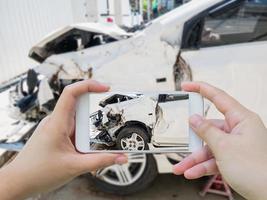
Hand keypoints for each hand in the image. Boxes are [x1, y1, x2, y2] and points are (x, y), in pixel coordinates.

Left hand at [0, 80, 126, 199]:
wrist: (19, 181)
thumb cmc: (38, 173)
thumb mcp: (75, 167)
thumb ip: (100, 161)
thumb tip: (121, 157)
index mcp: (57, 123)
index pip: (71, 93)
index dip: (89, 85)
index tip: (105, 88)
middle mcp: (55, 121)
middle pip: (78, 104)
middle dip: (94, 109)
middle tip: (108, 116)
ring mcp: (55, 127)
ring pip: (76, 117)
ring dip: (88, 125)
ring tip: (93, 140)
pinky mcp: (56, 134)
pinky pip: (73, 127)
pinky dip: (83, 132)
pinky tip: (84, 146)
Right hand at [173, 82, 266, 199]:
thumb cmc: (257, 171)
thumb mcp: (224, 147)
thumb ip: (206, 131)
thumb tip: (194, 119)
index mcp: (242, 119)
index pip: (219, 97)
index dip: (201, 89)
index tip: (187, 86)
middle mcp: (239, 130)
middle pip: (210, 128)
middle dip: (194, 141)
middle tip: (184, 144)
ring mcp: (236, 145)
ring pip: (209, 147)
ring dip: (195, 158)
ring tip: (182, 167)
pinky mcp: (233, 158)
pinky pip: (214, 158)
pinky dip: (202, 166)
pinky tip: (192, 172)